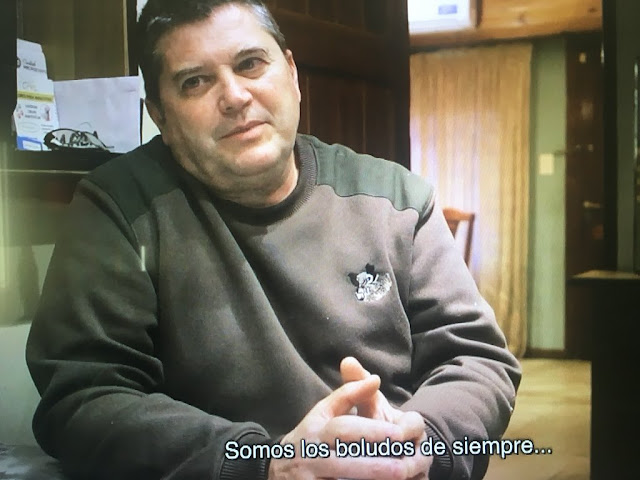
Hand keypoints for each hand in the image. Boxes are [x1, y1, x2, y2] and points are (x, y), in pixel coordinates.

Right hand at [268, 376, 429, 479]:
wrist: (277, 468)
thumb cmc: (310, 435)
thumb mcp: (324, 411)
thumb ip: (349, 394)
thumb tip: (375, 379)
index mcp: (317, 429)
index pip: (343, 428)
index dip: (370, 431)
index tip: (398, 434)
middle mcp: (310, 454)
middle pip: (343, 461)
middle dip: (374, 465)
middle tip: (402, 467)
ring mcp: (308, 478)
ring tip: (396, 479)